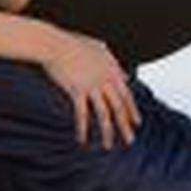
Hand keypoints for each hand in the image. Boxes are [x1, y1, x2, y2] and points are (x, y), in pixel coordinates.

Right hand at [42, 31, 139, 148]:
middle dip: (125, 125)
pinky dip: (82, 128)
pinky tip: (82, 140)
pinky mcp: (76, 90)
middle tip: (130, 141)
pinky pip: (81, 114)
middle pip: (119, 107)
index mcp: (111, 70)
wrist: (54, 43)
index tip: (137, 123)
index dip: (132, 110)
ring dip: (107, 132)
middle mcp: (105, 79)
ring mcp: (92, 85)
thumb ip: (114, 63)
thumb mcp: (99, 48)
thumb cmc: (73, 43)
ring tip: (108, 146)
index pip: (126, 94)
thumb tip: (126, 75)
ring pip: (104, 113)